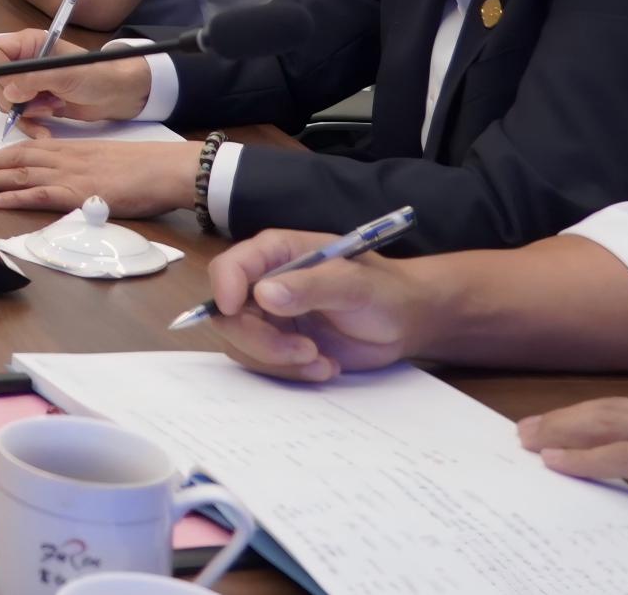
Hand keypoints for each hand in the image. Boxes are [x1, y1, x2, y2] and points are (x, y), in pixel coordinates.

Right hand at [0, 30, 156, 124]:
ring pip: (4, 102)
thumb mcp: (65, 74)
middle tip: (38, 101)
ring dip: (25, 112)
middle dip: (13, 97)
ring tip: (51, 109)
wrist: (116, 96)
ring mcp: (27, 85)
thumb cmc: (96, 75)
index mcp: (28, 45)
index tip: (15, 86)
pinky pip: (18, 117)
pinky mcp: (34, 104)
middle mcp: (23, 63)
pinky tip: (45, 130)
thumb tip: (8, 92)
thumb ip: (34, 80)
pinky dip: (29, 126)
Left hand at [0, 126, 202, 217]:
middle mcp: (65, 157)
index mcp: (72, 148)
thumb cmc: (144, 167)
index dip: (0, 153)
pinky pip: (40, 194)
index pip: (28, 148)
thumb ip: (83, 168)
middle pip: (16, 158)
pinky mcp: (79, 193)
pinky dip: (14, 197)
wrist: (166, 168)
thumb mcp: (106, 161)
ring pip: (21, 173)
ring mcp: (70, 174)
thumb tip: (67, 180)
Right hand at [199, 230, 429, 381]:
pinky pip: (264, 365)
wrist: (403, 322)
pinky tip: (326, 366)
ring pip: (242, 345)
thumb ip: (311, 286)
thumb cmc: (383, 291)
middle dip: (262, 341)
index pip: (229, 267)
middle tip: (306, 351)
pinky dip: (292, 373)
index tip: (235, 311)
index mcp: (276, 254)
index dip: (223, 289)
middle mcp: (263, 284)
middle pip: (229, 316)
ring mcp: (269, 317)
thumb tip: (264, 294)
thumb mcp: (354, 284)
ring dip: (280, 362)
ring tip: (323, 361)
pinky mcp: (279, 345)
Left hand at [515, 400, 627, 557]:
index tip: (581, 423)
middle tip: (531, 426)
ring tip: (531, 439)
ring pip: (612, 423)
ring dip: (566, 430)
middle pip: (621, 408)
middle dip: (572, 416)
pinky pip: (624, 457)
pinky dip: (586, 458)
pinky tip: (559, 462)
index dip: (611, 417)